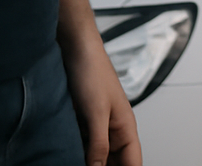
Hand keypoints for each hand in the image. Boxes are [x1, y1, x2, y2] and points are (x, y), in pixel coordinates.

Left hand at [62, 34, 141, 165]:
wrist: (75, 48)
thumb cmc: (92, 71)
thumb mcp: (96, 112)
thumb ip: (99, 143)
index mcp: (125, 127)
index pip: (133, 163)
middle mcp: (113, 129)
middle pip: (115, 162)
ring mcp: (97, 126)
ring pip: (97, 156)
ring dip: (89, 163)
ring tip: (75, 163)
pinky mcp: (82, 121)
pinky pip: (83, 146)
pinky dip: (78, 154)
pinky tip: (68, 157)